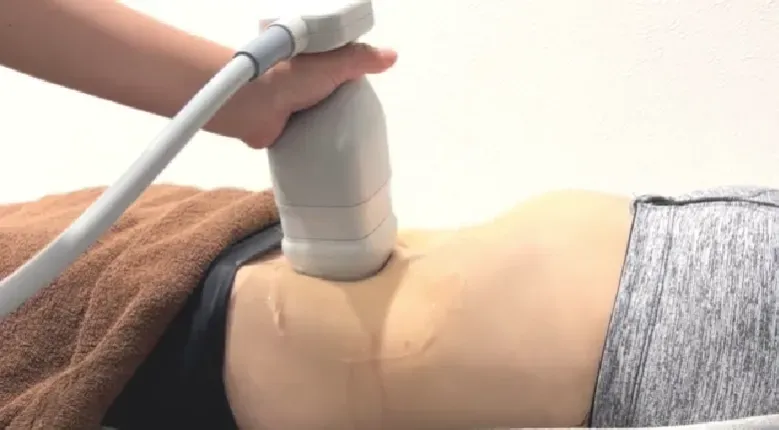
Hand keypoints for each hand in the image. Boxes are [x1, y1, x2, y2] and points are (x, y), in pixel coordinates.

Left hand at [225, 43, 397, 148]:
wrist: (254, 103)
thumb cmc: (290, 76)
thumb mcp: (333, 63)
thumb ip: (361, 59)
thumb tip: (391, 56)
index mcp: (313, 66)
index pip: (341, 75)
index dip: (354, 87)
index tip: (369, 101)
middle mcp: (302, 86)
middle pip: (332, 101)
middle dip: (346, 112)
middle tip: (366, 128)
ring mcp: (292, 109)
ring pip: (320, 121)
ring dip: (332, 131)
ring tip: (355, 145)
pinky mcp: (285, 131)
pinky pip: (306, 140)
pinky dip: (317, 147)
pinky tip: (333, 156)